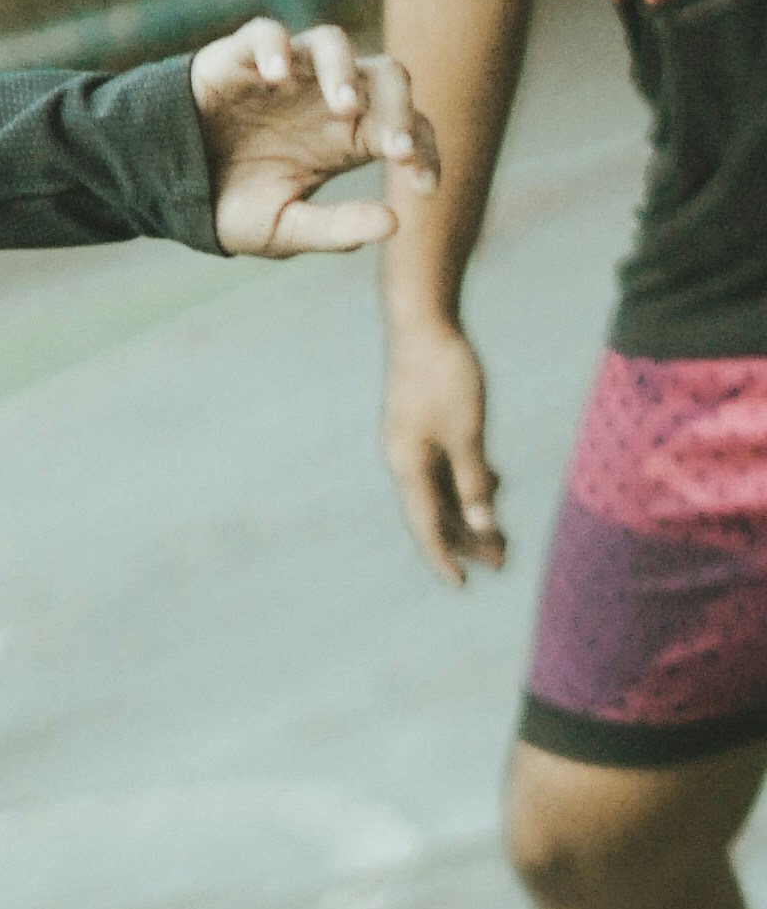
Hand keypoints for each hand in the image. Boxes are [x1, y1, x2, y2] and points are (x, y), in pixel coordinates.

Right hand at [188, 17, 435, 257]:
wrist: (163, 186)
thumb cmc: (231, 205)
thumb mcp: (284, 229)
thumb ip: (336, 229)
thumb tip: (396, 224)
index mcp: (348, 137)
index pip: (408, 128)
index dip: (425, 152)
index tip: (423, 189)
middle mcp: (326, 97)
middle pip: (386, 76)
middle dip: (399, 108)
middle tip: (395, 149)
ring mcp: (288, 72)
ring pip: (332, 42)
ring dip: (344, 71)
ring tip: (343, 108)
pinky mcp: (241, 56)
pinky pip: (266, 32)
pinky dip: (275, 46)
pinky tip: (276, 76)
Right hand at [383, 315, 504, 582]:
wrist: (422, 323)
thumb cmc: (445, 375)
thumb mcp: (467, 432)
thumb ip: (473, 481)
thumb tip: (482, 527)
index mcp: (408, 465)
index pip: (426, 525)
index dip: (445, 557)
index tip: (463, 585)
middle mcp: (406, 460)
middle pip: (435, 512)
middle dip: (467, 538)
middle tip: (502, 562)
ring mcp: (413, 443)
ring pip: (442, 490)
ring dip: (470, 512)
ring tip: (501, 533)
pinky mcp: (424, 426)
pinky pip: (445, 468)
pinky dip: (468, 483)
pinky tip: (493, 483)